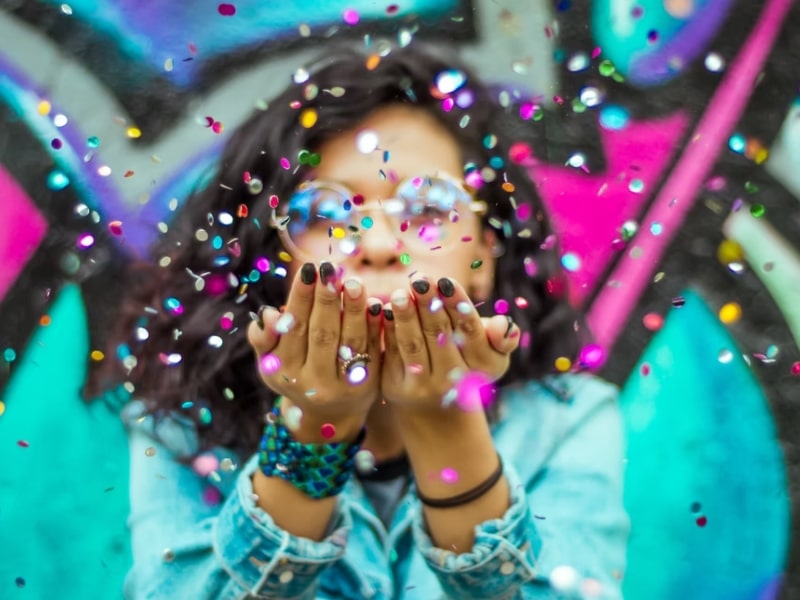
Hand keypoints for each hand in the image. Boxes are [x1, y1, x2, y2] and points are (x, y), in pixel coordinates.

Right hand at [247, 262, 383, 438]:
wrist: (328, 413)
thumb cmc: (295, 373)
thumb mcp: (271, 361)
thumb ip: (263, 338)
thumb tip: (268, 314)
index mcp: (284, 371)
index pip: (293, 328)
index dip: (301, 298)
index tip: (308, 269)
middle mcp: (312, 382)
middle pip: (322, 333)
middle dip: (326, 299)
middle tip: (330, 269)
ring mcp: (342, 386)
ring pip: (349, 341)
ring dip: (352, 309)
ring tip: (353, 282)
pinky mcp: (368, 385)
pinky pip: (372, 350)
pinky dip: (373, 326)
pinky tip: (376, 304)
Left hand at [380, 275, 519, 411]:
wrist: (435, 404)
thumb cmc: (466, 361)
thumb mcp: (491, 353)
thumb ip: (502, 337)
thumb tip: (504, 324)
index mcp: (482, 366)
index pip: (469, 331)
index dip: (457, 305)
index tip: (445, 281)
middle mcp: (453, 380)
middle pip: (439, 335)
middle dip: (429, 304)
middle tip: (420, 279)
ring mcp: (423, 386)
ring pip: (413, 344)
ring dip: (406, 316)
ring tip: (400, 293)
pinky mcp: (395, 387)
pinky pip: (391, 352)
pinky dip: (388, 330)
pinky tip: (383, 309)